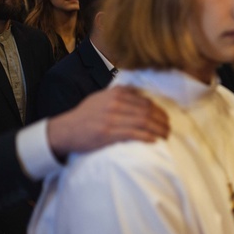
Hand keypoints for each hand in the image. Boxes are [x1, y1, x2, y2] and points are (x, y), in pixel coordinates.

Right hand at [46, 86, 168, 159]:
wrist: (65, 130)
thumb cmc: (85, 114)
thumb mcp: (102, 97)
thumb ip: (120, 94)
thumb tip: (139, 93)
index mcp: (116, 93)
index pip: (145, 101)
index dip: (159, 110)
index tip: (165, 118)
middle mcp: (116, 103)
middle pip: (147, 111)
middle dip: (162, 120)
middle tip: (168, 128)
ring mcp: (112, 118)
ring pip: (143, 122)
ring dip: (158, 129)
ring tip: (165, 135)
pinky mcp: (108, 133)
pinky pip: (134, 134)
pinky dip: (147, 136)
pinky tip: (154, 140)